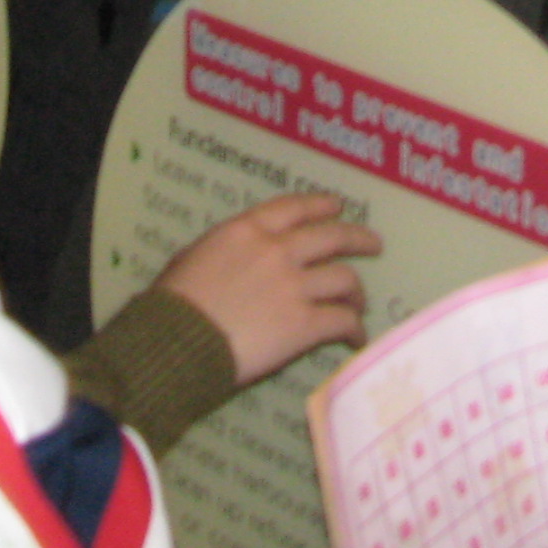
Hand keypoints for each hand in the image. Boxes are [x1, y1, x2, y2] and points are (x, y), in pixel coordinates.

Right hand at [153, 190, 383, 386]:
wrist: (177, 342)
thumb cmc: (173, 302)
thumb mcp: (192, 257)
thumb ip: (222, 250)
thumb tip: (231, 257)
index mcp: (247, 230)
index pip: (295, 208)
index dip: (321, 205)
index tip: (337, 206)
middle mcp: (278, 251)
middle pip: (332, 237)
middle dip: (358, 239)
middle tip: (374, 244)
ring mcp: (295, 287)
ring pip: (344, 279)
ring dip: (357, 291)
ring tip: (360, 301)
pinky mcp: (304, 324)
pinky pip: (342, 321)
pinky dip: (354, 328)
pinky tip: (355, 337)